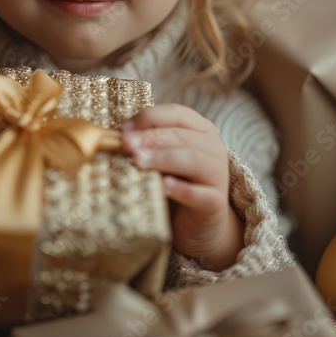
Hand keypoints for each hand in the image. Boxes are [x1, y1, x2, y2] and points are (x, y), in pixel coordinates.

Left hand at [121, 104, 242, 270]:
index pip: (176, 114)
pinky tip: (163, 186)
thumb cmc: (174, 182)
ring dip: (163, 159)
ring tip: (138, 162)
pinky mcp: (215, 203)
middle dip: (151, 138)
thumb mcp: (160, 159)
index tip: (123, 130)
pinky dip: (182, 189)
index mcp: (200, 130)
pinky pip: (201, 194)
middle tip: (126, 144)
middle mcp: (213, 148)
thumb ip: (146, 145)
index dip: (149, 117)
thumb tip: (117, 137)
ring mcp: (218, 175)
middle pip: (183, 136)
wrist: (198, 223)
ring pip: (194, 160)